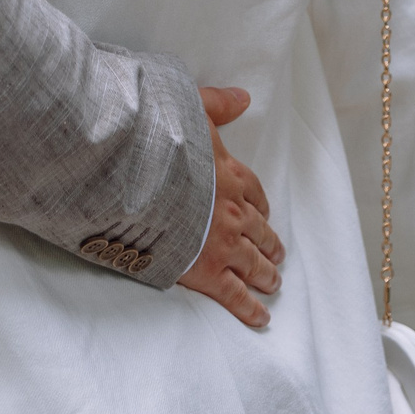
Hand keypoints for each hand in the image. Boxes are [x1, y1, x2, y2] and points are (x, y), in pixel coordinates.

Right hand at [176, 85, 284, 327]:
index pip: (254, 193)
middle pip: (260, 232)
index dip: (260, 206)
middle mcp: (234, 212)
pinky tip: (261, 317)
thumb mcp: (189, 108)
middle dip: (269, 244)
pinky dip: (251, 308)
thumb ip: (216, 104)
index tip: (263, 213)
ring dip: (266, 274)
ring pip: (255, 264)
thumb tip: (242, 95)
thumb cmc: (160, 141)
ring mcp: (223, 244)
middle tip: (276, 255)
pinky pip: (236, 295)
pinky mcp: (208, 271)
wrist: (138, 177)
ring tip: (273, 282)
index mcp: (229, 175)